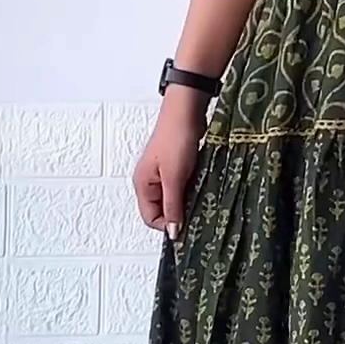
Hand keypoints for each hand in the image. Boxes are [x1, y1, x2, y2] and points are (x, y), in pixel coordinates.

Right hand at [133, 90, 205, 238]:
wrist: (186, 111)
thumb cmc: (176, 140)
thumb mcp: (174, 177)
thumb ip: (173, 205)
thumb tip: (172, 232)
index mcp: (143, 185)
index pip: (150, 218)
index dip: (168, 224)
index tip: (187, 224)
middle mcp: (150, 181)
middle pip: (162, 210)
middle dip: (179, 213)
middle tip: (197, 210)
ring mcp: (163, 174)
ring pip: (175, 199)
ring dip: (187, 201)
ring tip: (200, 196)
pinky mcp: (176, 167)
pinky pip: (182, 187)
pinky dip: (191, 189)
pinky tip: (201, 186)